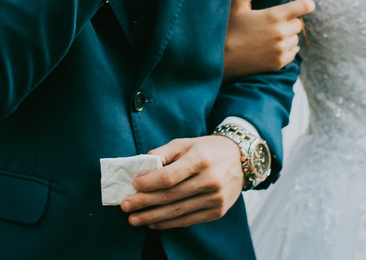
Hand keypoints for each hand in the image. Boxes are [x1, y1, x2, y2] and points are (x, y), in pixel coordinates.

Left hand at [120, 135, 243, 228]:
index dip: (149, 183)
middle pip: (170, 196)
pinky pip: (188, 220)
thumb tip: (141, 166)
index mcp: (200, 160)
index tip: (133, 185)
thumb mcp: (185, 143)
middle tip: (125, 206)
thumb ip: (163, 152)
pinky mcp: (217, 212)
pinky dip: (168, 223)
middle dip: (144, 202)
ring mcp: (215, 199)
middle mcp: (210, 181)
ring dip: (152, 217)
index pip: (169, 177)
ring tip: (134, 219)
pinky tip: (153, 222)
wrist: (240, 160)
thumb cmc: (207, 149)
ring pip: (177, 212)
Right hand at [223, 0, 315, 81]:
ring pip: (296, 38)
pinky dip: (286, 49)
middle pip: (298, 23)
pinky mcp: (278, 63)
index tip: (305, 5)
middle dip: (289, 21)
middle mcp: (281, 33)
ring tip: (268, 35)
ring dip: (287, 35)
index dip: (306, 4)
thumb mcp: (237, 4)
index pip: (303, 7)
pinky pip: (293, 53)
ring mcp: (280, 49)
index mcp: (273, 16)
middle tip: (272, 22)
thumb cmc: (226, 28)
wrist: (219, 60)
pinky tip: (271, 47)